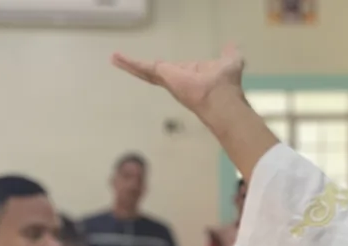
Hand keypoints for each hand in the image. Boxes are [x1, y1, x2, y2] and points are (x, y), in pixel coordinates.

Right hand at [111, 44, 244, 114]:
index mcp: (191, 77)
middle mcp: (178, 80)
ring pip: (145, 71)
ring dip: (130, 64)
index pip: (176, 70)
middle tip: (126, 62)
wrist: (220, 98)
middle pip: (156, 72)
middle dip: (141, 68)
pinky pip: (143, 67)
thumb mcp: (230, 63)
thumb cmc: (227, 84)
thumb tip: (232, 46)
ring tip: (115, 58)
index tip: (160, 65)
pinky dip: (129, 62)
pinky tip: (116, 57)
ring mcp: (168, 79)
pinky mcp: (162, 74)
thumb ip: (229, 54)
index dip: (169, 68)